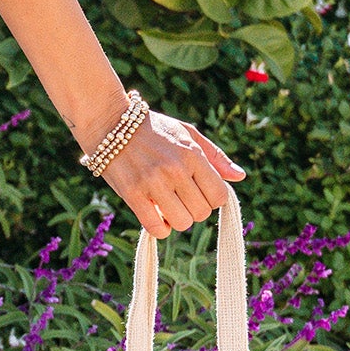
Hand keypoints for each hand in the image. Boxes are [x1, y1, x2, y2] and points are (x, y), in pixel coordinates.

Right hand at [102, 112, 244, 237]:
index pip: (219, 195)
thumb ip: (215, 156)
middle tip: (180, 198)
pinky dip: (160, 229)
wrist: (109, 121)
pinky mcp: (132, 194)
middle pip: (201, 212)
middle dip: (194, 209)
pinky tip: (155, 215)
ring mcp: (152, 183)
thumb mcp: (187, 133)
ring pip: (181, 223)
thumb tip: (240, 177)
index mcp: (192, 154)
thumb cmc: (152, 129)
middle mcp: (175, 169)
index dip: (212, 199)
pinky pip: (156, 228)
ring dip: (176, 219)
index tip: (199, 192)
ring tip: (166, 205)